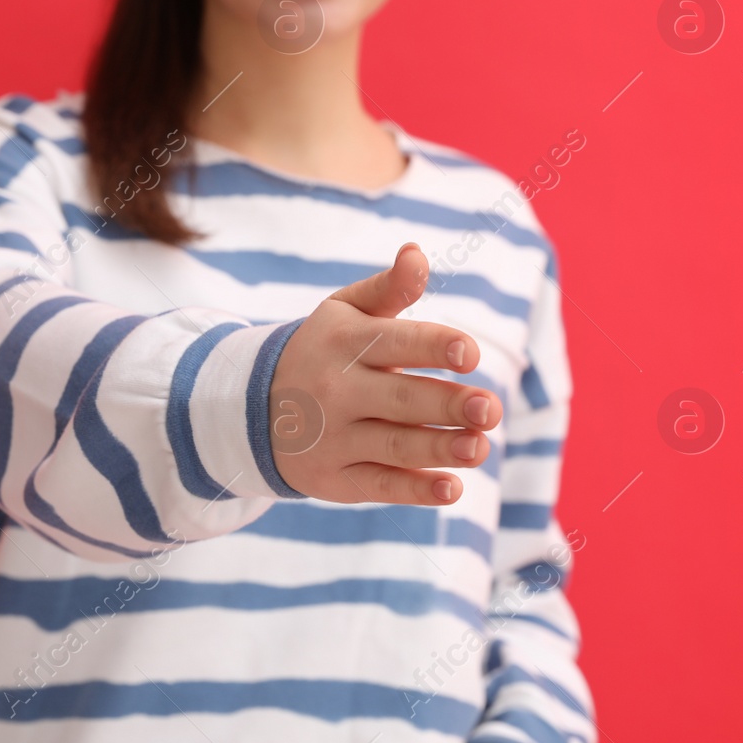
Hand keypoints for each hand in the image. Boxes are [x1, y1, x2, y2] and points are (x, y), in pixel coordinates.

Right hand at [268, 242, 502, 506]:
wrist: (251, 408)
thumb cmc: (323, 351)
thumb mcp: (345, 313)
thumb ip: (389, 287)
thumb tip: (417, 252)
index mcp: (346, 343)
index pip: (395, 342)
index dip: (434, 346)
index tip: (471, 354)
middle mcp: (337, 391)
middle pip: (401, 399)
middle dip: (448, 404)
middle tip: (491, 409)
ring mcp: (334, 439)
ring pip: (395, 446)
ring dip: (440, 449)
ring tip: (480, 447)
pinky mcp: (336, 479)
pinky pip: (379, 485)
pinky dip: (415, 490)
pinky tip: (452, 488)